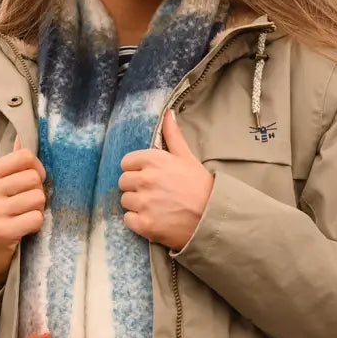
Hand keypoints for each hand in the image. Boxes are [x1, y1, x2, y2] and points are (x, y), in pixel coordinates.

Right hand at [0, 132, 45, 301]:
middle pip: (34, 178)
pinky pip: (36, 218)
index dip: (36, 169)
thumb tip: (23, 136)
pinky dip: (36, 225)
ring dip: (38, 210)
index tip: (31, 183)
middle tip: (26, 205)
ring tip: (24, 217)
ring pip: (38, 198)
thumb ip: (12, 163)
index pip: (25, 156)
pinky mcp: (1, 231)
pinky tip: (24, 230)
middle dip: (38, 192)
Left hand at [118, 108, 213, 250]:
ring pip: (125, 201)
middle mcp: (146, 180)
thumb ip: (172, 135)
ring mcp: (144, 203)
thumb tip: (168, 113)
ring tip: (156, 207)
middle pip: (123, 182)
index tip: (149, 177)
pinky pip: (128, 219)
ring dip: (136, 205)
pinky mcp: (144, 224)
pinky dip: (138, 221)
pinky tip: (153, 219)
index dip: (136, 170)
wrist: (213, 217)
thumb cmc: (201, 186)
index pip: (126, 162)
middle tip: (154, 193)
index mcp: (154, 161)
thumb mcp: (187, 157)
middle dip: (135, 187)